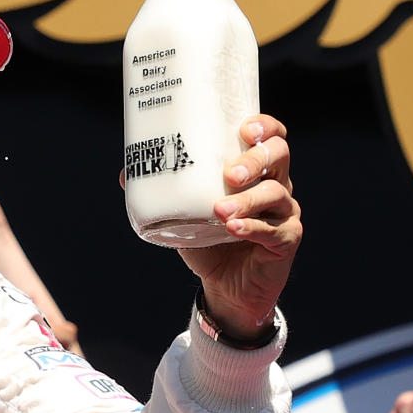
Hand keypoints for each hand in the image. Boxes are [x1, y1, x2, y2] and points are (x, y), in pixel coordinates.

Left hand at [177, 116, 301, 339]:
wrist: (226, 286)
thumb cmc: (209, 242)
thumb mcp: (184, 214)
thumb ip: (163, 193)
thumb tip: (125, 174)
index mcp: (256, 171)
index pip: (271, 136)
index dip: (264, 126)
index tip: (245, 129)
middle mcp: (277, 184)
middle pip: (279, 156)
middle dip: (254, 160)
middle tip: (229, 174)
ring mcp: (285, 212)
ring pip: (275, 193)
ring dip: (246, 200)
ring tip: (220, 211)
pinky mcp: (287, 240)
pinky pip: (275, 230)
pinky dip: (252, 228)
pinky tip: (233, 229)